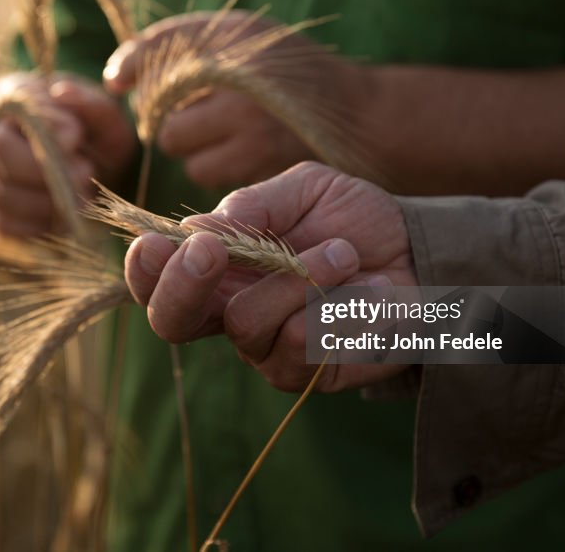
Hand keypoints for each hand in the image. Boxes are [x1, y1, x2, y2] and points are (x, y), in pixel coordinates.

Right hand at [0, 72, 135, 236]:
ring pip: (0, 194)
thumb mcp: (104, 111)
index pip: (9, 114)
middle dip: (46, 172)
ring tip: (82, 196)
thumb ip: (88, 101)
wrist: (94, 160)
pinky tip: (66, 216)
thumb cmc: (95, 130)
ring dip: (47, 202)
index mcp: (10, 98)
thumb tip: (62, 93)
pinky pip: (5, 223)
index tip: (78, 137)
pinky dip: (39, 225)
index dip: (43, 132)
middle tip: (85, 174)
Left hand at [103, 11, 356, 188]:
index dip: (132, 65)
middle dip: (167, 116)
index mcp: (237, 36)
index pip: (158, 45)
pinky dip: (213, 165)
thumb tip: (114, 82)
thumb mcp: (242, 37)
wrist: (359, 114)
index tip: (117, 82)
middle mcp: (243, 78)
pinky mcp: (260, 163)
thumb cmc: (289, 73)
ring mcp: (252, 124)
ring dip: (191, 145)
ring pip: (182, 147)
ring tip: (220, 132)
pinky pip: (206, 172)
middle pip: (164, 109)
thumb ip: (176, 45)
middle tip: (192, 110)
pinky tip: (237, 152)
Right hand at [123, 161, 414, 391]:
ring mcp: (265, 347)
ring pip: (244, 322)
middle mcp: (230, 310)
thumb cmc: (355, 218)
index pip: (157, 278)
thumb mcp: (304, 190)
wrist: (421, 252)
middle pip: (173, 321)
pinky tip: (369, 289)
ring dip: (297, 278)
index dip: (144, 268)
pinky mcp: (307, 374)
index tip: (155, 244)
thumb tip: (197, 228)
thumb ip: (252, 206)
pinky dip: (338, 307)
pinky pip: (299, 344)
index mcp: (218, 266)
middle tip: (209, 252)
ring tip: (346, 253)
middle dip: (182, 285)